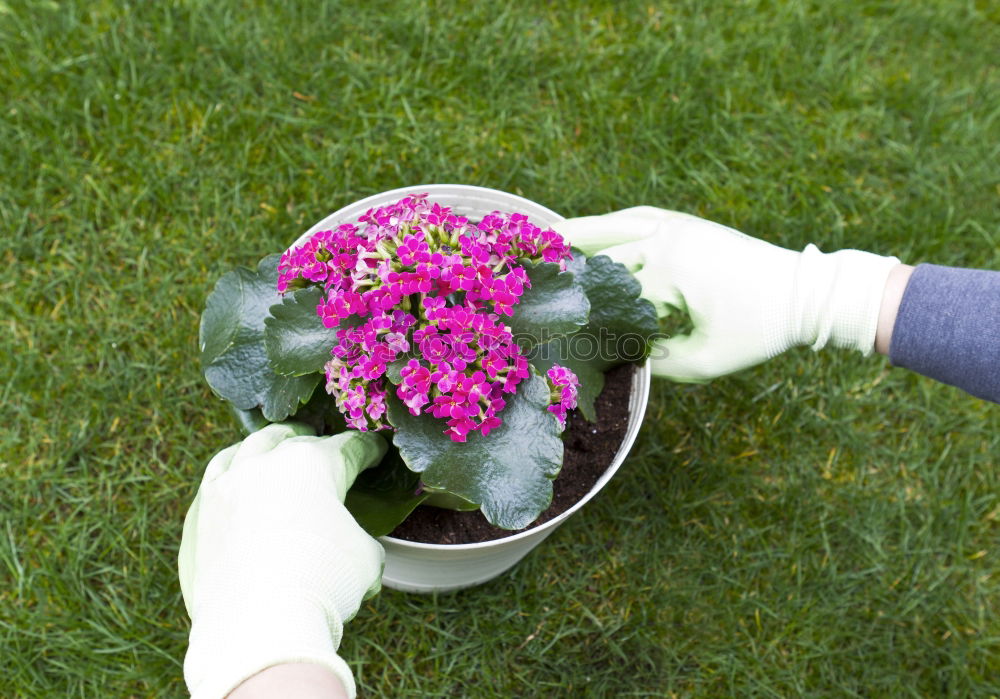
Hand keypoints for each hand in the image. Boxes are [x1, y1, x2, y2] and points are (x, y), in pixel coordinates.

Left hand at [179, 423, 386, 698]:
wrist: (260, 624)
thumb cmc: (324, 583)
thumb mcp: (367, 556)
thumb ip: (359, 536)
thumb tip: (351, 543)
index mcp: (312, 463)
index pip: (347, 447)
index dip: (366, 449)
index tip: (375, 450)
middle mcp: (263, 464)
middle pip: (286, 438)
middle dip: (304, 440)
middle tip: (316, 445)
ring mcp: (223, 488)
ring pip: (241, 452)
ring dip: (259, 451)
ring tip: (267, 454)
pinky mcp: (197, 517)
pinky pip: (212, 486)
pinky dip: (228, 483)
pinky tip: (233, 492)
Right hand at [554, 207, 899, 381]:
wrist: (804, 291)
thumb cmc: (760, 330)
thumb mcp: (709, 361)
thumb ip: (661, 364)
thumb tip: (626, 358)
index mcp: (669, 272)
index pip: (609, 294)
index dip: (577, 311)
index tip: (549, 324)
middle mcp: (666, 240)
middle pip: (599, 253)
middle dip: (564, 266)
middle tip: (527, 274)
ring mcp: (676, 225)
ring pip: (612, 224)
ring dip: (577, 232)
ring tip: (543, 238)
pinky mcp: (686, 222)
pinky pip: (636, 215)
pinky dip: (609, 222)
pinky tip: (590, 231)